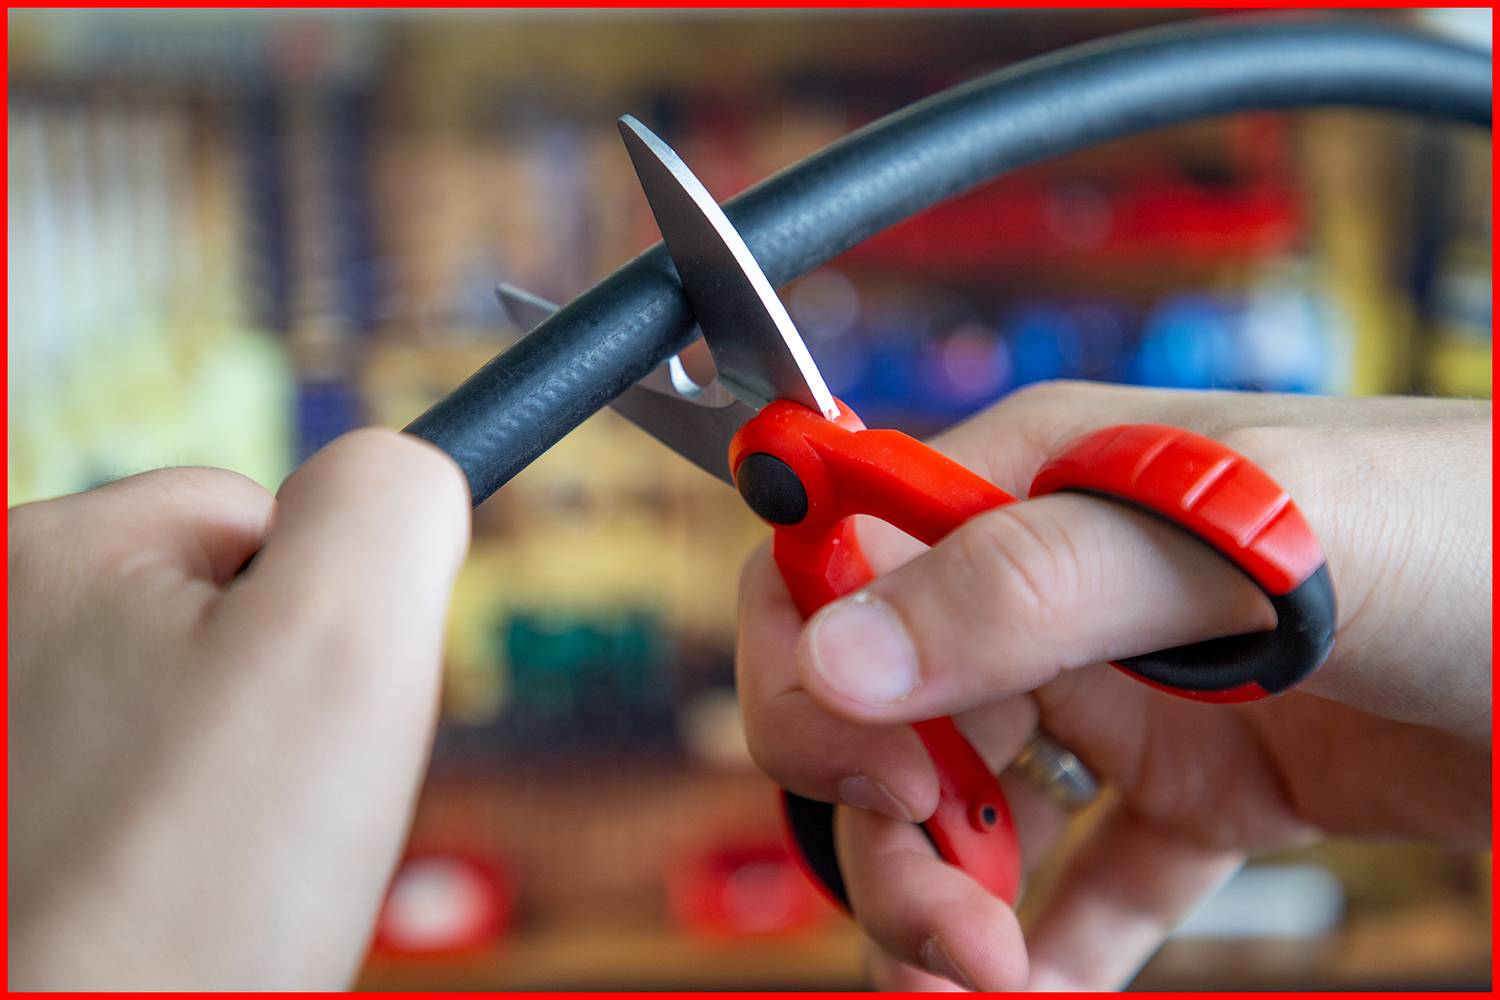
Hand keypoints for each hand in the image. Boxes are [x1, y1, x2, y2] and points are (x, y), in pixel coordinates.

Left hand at [8, 429, 470, 988]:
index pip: (250, 511)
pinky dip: (164, 847)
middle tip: (253, 817)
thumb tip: (407, 466)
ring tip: (203, 875)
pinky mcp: (14, 825)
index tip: (301, 724)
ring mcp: (3, 732)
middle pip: (201, 616)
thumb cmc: (192, 893)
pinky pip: (124, 794)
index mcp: (49, 555)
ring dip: (220, 785)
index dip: (321, 618)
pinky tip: (164, 905)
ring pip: (169, 715)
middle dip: (265, 707)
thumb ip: (390, 502)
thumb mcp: (344, 645)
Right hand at [735, 381, 1490, 990]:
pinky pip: (1093, 874)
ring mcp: (1132, 689)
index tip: (877, 778)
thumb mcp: (1253, 542)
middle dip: (893, 834)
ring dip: (953, 902)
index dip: (817, 669)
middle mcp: (1064, 586)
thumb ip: (1036, 587)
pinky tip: (1049, 990)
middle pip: (891, 711)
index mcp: (1043, 482)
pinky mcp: (1203, 783)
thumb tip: (837, 657)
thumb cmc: (1475, 531)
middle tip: (955, 940)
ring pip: (974, 804)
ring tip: (998, 986)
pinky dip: (1054, 944)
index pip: (843, 557)